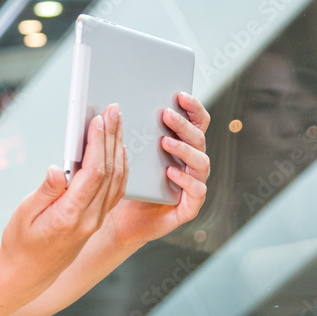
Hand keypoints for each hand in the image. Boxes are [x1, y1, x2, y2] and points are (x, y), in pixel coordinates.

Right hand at [0, 104, 127, 287]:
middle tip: (113, 110)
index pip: (93, 174)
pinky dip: (120, 166)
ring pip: (118, 179)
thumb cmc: (21, 242)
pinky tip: (117, 150)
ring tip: (117, 123)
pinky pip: (116, 190)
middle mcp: (90, 219)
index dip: (99, 144)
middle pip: (110, 171)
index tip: (98, 120)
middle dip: (112, 137)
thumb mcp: (24, 215)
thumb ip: (45, 191)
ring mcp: (97, 220)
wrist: (29, 273)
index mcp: (70, 216)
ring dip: (119, 148)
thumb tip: (58, 168)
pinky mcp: (97, 220)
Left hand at [102, 92, 210, 246]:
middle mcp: (191, 165)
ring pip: (201, 163)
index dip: (193, 108)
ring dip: (184, 149)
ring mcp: (193, 185)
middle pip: (199, 138)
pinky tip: (171, 172)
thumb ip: (130, 133)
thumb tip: (115, 106)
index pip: (197, 123)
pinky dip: (186, 180)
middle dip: (184, 124)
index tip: (179, 95)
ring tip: (165, 142)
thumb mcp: (126, 155)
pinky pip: (197, 191)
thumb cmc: (125, 184)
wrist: (120, 220)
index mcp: (181, 148)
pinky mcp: (189, 206)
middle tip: (166, 114)